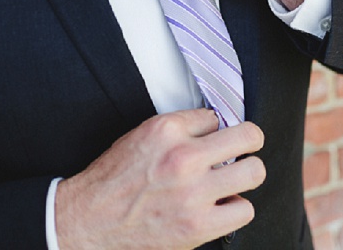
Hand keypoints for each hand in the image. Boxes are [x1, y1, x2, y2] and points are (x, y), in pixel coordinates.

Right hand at [55, 109, 265, 249]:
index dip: (214, 129)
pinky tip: (221, 205)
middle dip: (248, 142)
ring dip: (246, 174)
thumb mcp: (141, 136)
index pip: (216, 117)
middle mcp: (183, 158)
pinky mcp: (197, 226)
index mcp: (166, 130)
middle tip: (241, 150)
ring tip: (233, 178)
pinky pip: (244, 210)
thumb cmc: (113, 180)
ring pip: (254, 172)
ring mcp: (193, 193)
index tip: (211, 139)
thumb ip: (178, 129)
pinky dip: (236, 208)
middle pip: (249, 137)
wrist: (88, 221)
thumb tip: (213, 128)